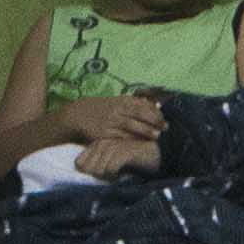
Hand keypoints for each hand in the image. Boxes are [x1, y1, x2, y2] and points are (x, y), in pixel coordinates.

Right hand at [52, 93, 166, 173]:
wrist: (77, 115)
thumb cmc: (102, 109)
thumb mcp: (116, 102)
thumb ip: (135, 103)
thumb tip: (156, 104)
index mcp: (120, 101)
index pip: (142, 105)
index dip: (154, 112)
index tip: (165, 118)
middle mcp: (115, 110)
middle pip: (138, 114)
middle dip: (154, 121)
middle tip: (166, 127)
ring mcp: (109, 122)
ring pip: (131, 126)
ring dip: (145, 131)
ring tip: (157, 136)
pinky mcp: (103, 134)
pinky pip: (119, 137)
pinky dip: (131, 140)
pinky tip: (140, 143)